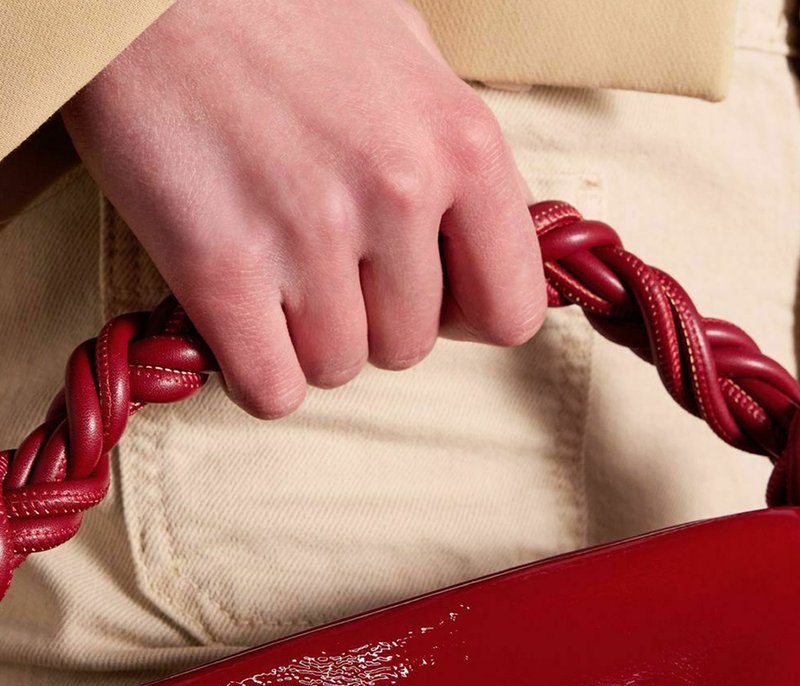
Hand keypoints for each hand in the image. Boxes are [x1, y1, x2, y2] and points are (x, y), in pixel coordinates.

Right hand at [61, 0, 546, 418]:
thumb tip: (478, 255)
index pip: (510, 311)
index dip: (465, 315)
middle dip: (365, 318)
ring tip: (270, 265)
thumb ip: (453, 165)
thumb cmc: (278, 11)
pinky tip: (240, 319)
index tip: (426, 291)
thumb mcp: (406, 59)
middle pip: (408, 348)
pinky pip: (272, 390)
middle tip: (318, 257)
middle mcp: (398, 190)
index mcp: (461, 142)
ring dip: (304, 339)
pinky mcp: (221, 266)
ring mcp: (310, 232)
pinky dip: (256, 372)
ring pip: (337, 368)